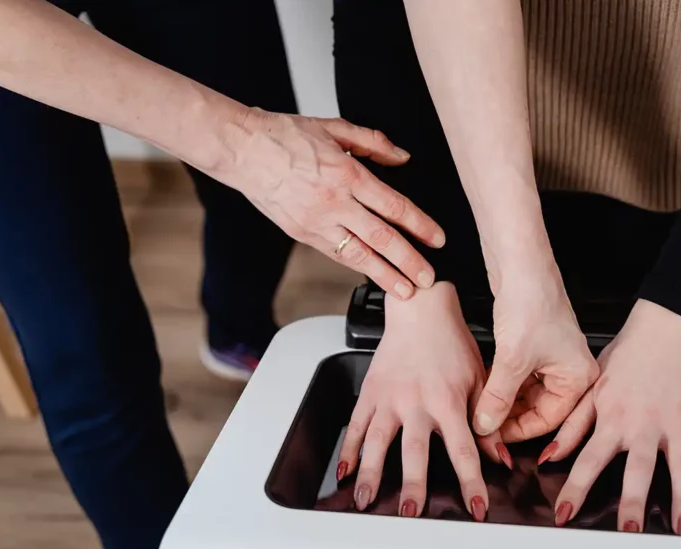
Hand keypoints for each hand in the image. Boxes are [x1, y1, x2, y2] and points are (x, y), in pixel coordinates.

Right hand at [204, 107, 444, 299]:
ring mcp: (316, 222)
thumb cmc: (285, 136)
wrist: (244, 150)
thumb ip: (373, 143)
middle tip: (428, 278)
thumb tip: (402, 157)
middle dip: (409, 261)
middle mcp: (334, 203)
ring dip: (385, 275)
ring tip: (405, 289)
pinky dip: (356, 266)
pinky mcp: (301, 234)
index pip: (394, 206)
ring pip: (358, 255)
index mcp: (347, 175)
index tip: (437, 239)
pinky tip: (372, 274)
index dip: (420, 225)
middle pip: (381, 238)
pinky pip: (335, 253)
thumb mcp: (335, 128)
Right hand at [337, 282, 507, 520]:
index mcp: (449, 401)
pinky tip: (344, 471)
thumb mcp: (479, 381)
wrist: (421, 310)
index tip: (475, 508)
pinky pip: (356, 424)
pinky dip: (348, 449)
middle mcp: (417, 402)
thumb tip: (501, 459)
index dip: (471, 482)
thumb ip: (488, 423)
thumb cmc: (452, 344)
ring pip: (377, 442)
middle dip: (413, 484)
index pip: (464, 450)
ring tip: (364, 501)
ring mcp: (390, 398)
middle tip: (410, 511)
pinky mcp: (371, 392)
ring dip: (371, 473)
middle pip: (414, 451)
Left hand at [473, 269, 598, 442]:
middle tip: (482, 427)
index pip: (549, 420)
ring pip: (523, 394)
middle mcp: (569, 369)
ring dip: (501, 402)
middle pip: (537, 409)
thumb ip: (497, 398)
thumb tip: (484, 427)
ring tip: (478, 409)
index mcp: (580, 376)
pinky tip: (482, 388)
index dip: (518, 431)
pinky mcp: (532, 346)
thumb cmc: (531, 300)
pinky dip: (499, 385)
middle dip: (508, 418)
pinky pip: (516, 377)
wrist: (520, 261)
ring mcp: (550, 357)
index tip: (492, 438)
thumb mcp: (512, 359)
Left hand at [545, 299, 680, 533]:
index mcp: (614, 419)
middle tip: (631, 530)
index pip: (588, 461)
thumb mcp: (589, 389)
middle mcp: (645, 424)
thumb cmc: (625, 359)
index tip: (565, 515)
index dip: (575, 490)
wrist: (663, 330)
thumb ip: (570, 427)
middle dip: (634, 500)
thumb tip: (549, 457)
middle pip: (639, 469)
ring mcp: (677, 423)